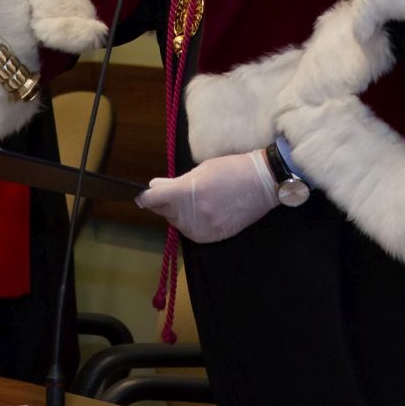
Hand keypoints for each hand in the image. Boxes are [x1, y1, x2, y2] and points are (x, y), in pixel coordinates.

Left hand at [136, 150, 278, 243]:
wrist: (262, 183)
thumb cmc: (231, 168)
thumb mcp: (201, 170)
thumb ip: (176, 182)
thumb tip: (154, 186)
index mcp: (186, 192)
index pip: (154, 199)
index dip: (146, 197)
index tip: (142, 197)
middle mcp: (191, 213)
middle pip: (164, 211)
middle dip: (165, 202)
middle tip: (175, 192)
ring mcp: (203, 227)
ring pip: (176, 223)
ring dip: (177, 213)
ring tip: (193, 201)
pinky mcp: (213, 237)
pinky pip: (191, 233)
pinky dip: (190, 224)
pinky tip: (201, 212)